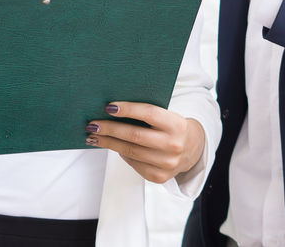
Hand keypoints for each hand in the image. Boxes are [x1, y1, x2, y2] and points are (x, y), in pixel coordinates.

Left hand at [84, 102, 205, 183]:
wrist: (192, 149)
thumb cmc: (171, 126)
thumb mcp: (166, 116)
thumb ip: (146, 113)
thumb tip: (112, 110)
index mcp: (177, 125)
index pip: (149, 113)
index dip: (128, 109)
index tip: (108, 107)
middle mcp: (174, 145)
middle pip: (134, 136)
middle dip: (110, 129)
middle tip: (92, 124)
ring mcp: (167, 164)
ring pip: (130, 152)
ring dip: (108, 143)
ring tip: (93, 137)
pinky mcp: (159, 177)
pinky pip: (133, 163)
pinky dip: (121, 153)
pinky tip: (111, 146)